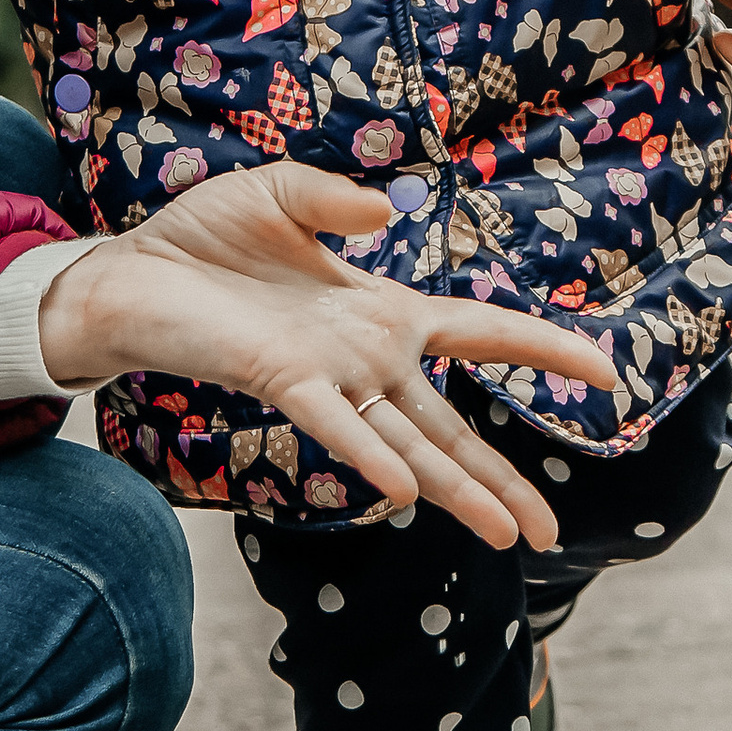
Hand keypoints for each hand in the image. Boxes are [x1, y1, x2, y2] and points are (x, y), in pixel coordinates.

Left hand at [38, 163, 622, 552]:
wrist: (125, 275)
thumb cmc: (202, 241)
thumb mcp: (280, 194)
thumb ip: (335, 199)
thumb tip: (390, 210)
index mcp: (381, 312)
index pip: (480, 333)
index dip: (543, 349)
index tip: (607, 374)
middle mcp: (365, 358)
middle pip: (451, 425)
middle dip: (504, 478)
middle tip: (550, 530)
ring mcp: (329, 376)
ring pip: (410, 444)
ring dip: (459, 489)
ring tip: (509, 536)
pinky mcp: (281, 379)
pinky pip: (337, 425)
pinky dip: (372, 456)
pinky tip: (406, 494)